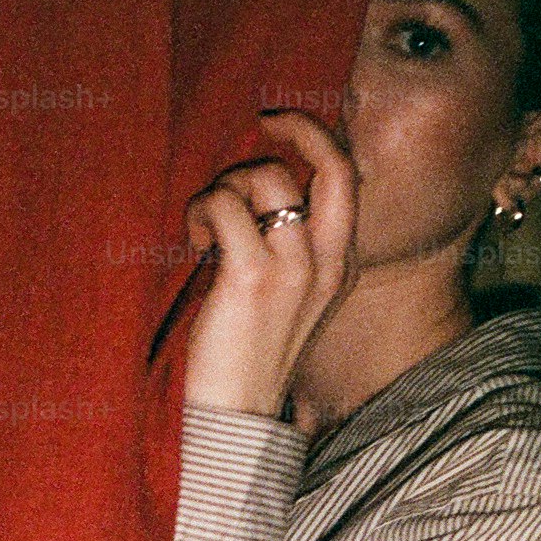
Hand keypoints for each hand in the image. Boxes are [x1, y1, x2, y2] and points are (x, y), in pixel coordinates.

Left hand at [181, 108, 356, 423]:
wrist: (233, 417)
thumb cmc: (243, 355)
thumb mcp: (282, 293)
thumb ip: (282, 244)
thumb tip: (249, 189)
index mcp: (339, 265)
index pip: (346, 178)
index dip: (315, 136)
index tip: (275, 123)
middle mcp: (327, 263)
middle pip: (330, 164)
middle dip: (296, 127)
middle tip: (259, 124)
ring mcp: (294, 270)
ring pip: (266, 178)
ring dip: (225, 186)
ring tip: (207, 227)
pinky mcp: (252, 277)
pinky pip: (225, 204)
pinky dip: (200, 212)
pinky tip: (195, 245)